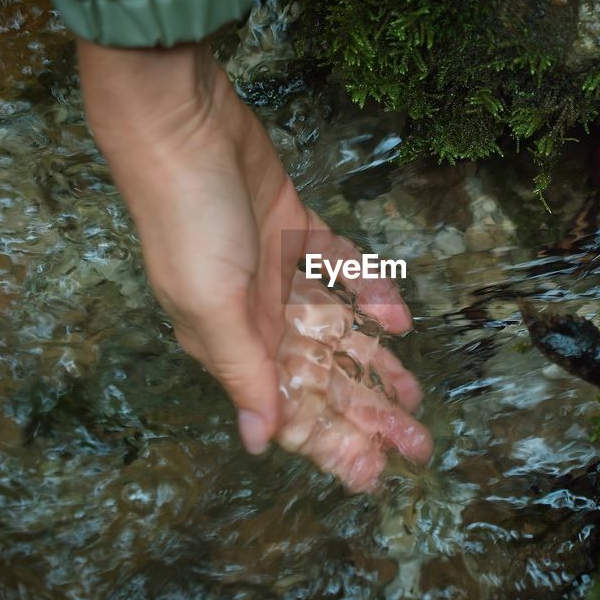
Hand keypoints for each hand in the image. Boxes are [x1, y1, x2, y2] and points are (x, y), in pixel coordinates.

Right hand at [76, 40, 430, 491]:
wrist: (182, 124)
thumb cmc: (187, 220)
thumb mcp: (211, 303)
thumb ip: (242, 370)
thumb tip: (259, 442)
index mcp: (231, 342)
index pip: (288, 407)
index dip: (330, 442)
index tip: (374, 475)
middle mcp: (255, 314)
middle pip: (322, 375)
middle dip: (367, 412)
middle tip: (417, 445)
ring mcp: (277, 270)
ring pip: (337, 330)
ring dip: (376, 363)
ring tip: (415, 398)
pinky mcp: (295, 227)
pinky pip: (340, 268)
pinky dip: (370, 290)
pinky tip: (399, 317)